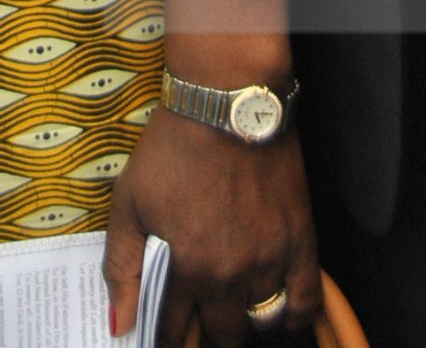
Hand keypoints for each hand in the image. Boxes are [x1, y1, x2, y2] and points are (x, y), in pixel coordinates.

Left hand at [104, 108, 319, 344]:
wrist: (225, 101)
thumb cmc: (172, 147)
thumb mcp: (129, 202)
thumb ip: (121, 267)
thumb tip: (120, 326)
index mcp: (186, 268)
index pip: (175, 332)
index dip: (167, 336)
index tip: (167, 331)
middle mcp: (229, 275)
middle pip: (223, 334)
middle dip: (207, 332)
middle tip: (201, 315)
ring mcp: (268, 259)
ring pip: (260, 323)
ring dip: (244, 321)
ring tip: (234, 308)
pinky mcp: (300, 240)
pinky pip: (305, 300)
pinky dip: (294, 316)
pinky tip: (281, 314)